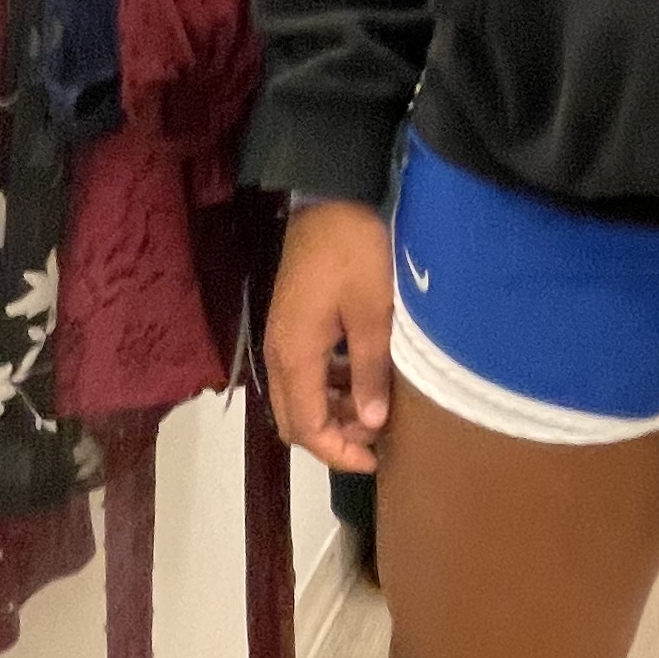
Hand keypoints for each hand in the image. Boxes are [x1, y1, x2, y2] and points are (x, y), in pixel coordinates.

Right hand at [267, 198, 393, 473]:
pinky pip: (305, 372)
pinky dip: (331, 387)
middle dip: (334, 438)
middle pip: (295, 420)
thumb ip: (370, 370)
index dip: (338, 453)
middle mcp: (280, 353)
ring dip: (333, 412)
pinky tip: (363, 379)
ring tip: (378, 411)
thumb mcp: (373, 312)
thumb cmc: (355, 252)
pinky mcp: (293, 323)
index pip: (306, 428)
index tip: (377, 461)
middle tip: (378, 439)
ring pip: (300, 398)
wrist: (332, 196)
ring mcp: (283, 337)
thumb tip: (371, 425)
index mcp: (295, 356)